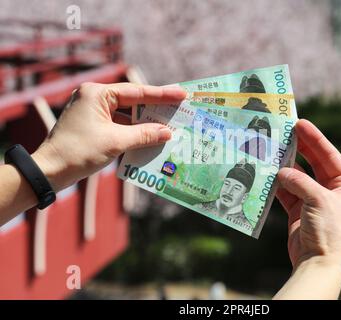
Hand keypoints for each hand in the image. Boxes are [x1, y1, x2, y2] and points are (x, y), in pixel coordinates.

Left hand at [32, 82, 185, 190]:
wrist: (50, 171)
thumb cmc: (79, 152)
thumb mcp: (115, 142)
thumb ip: (144, 134)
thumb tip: (168, 132)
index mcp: (97, 94)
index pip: (136, 92)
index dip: (162, 95)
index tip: (182, 94)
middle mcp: (94, 97)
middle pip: (132, 101)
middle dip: (155, 108)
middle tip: (179, 108)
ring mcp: (93, 111)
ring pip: (127, 114)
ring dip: (145, 123)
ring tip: (169, 124)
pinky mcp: (93, 125)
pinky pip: (119, 124)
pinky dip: (134, 131)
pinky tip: (150, 137)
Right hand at [276, 119, 340, 272]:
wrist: (317, 262)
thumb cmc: (328, 230)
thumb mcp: (318, 199)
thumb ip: (299, 181)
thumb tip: (279, 171)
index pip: (330, 156)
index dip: (316, 139)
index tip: (301, 124)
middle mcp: (332, 192)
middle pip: (314, 164)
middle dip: (300, 149)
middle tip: (285, 131)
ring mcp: (314, 201)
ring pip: (298, 177)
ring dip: (285, 166)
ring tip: (272, 151)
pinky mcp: (299, 211)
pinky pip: (287, 192)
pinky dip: (277, 184)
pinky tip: (268, 174)